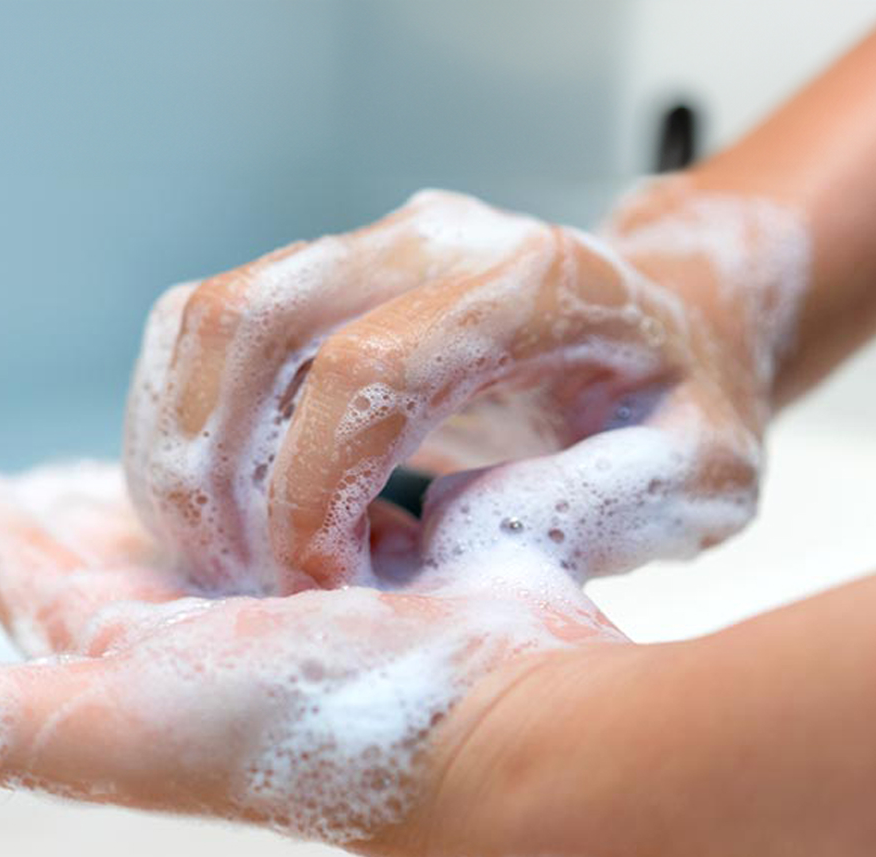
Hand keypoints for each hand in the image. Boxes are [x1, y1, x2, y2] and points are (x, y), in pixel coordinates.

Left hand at [0, 461, 620, 856]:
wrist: (508, 736)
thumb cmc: (308, 736)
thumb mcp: (94, 717)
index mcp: (123, 664)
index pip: (30, 583)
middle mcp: (208, 643)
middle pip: (121, 557)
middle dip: (75, 516)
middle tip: (39, 476)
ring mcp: (308, 611)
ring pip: (227, 529)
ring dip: (195, 491)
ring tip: (173, 457)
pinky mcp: (404, 572)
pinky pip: (338, 503)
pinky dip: (319, 476)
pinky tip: (330, 458)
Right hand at [124, 186, 805, 594]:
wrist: (670, 333)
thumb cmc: (681, 413)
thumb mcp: (702, 477)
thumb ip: (608, 502)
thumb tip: (467, 534)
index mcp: (534, 283)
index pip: (366, 371)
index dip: (315, 497)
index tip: (324, 597)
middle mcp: (433, 239)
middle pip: (249, 322)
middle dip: (213, 477)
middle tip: (242, 590)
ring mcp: (360, 249)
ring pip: (200, 322)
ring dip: (174, 454)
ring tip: (215, 561)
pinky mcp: (311, 281)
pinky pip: (194, 337)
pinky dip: (174, 434)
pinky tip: (218, 520)